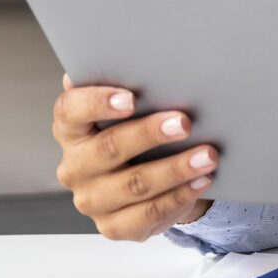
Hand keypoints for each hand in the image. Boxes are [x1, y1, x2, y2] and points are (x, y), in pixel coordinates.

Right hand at [53, 74, 215, 240]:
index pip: (70, 111)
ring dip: (175, 169)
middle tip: (184, 122)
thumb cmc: (136, 129)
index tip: (131, 98)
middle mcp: (75, 166)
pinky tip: (201, 181)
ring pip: (133, 184)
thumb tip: (143, 50)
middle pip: (108, 148)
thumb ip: (129, 85)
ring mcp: (92, 200)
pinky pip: (147, 213)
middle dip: (149, 134)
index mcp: (71, 129)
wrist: (147, 177)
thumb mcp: (131, 108)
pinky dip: (178, 196)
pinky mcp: (113, 226)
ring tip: (207, 156)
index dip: (97, 102)